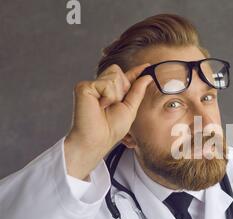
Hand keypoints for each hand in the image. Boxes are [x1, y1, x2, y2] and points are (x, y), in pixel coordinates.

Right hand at [64, 63, 152, 179]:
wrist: (98, 139)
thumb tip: (147, 77)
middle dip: (123, 88)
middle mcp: (100, 87)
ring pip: (114, 75)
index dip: (136, 71)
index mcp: (111, 92)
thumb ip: (137, 91)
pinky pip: (106, 83)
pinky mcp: (84, 86)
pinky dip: (108, 96)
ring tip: (106, 107)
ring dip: (116, 94)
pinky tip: (100, 106)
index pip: (125, 77)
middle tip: (114, 105)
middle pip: (118, 72)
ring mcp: (91, 86)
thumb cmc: (112, 129)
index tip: (148, 66)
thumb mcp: (130, 108)